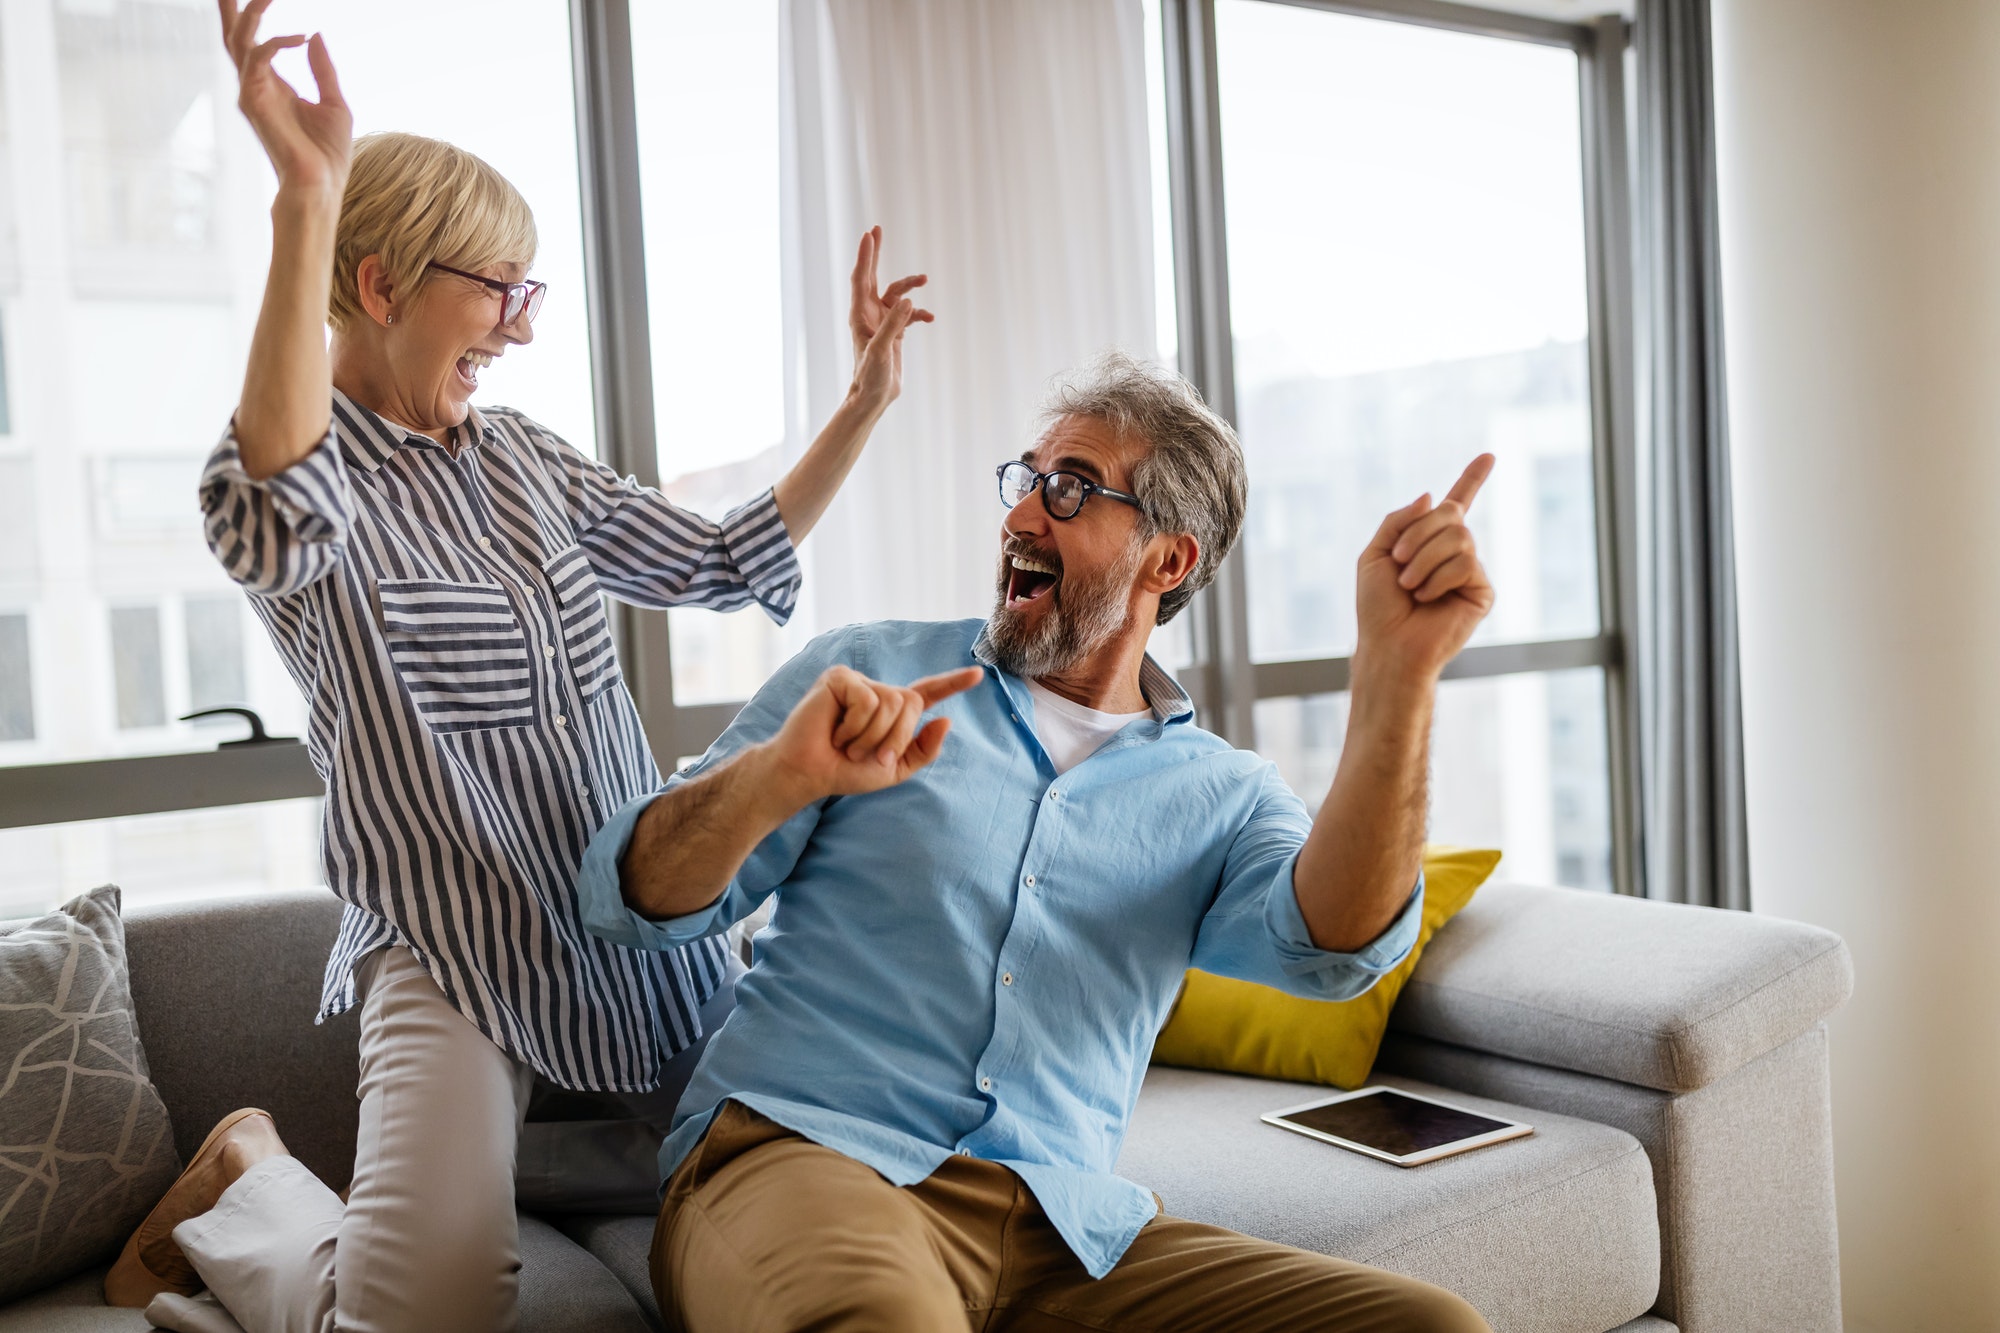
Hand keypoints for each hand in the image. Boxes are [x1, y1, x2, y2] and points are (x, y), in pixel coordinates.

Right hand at [219, 0, 351, 200]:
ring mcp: (251, 93)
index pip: (252, 42)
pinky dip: (277, 43)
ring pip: (241, 41)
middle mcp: (257, 85)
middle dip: (231, 8)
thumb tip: (314, 35)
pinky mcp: (253, 101)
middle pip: (235, 36)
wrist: (322, 185)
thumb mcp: (334, 103)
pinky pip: (258, 60)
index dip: (246, 15)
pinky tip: (299, 37)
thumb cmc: (328, 154)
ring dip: (252, 13)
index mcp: (274, 85)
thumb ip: (322, 69)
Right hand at [764, 665, 982, 801]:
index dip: (953, 683)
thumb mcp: (892, 769)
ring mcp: (859, 682)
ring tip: (846, 744)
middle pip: (911, 703)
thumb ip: (922, 750)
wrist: (808, 774)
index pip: (927, 693)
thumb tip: (945, 721)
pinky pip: (867, 699)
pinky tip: (835, 730)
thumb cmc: (844, 772)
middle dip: (894, 737)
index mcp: (891, 712)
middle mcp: (878, 691)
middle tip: (865, 755)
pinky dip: (855, 725)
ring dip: (871, 736)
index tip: (978, 675)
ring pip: (890, 703)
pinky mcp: (840, 678)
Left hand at [847, 226, 933, 411]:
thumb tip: (908, 300)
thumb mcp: (883, 350)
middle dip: (875, 254)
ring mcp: (881, 322)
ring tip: (925, 279)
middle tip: (877, 230)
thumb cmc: (870, 376)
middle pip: (871, 276)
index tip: (870, 234)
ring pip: (896, 295)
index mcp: (860, 314)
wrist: (873, 398)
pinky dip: (919, 313)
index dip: (866, 255)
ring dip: (909, 286)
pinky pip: (908, 314)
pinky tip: (930, 319)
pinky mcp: (893, 333)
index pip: (861, 277)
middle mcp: (869, 314)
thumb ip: (894, 324)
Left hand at [1354, 455, 1496, 679]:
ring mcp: (1470, 571)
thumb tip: (1433, 496)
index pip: (1456, 504)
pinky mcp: (1482, 591)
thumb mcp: (1375, 554)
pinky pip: (1466, 563)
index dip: (1472, 479)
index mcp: (1430, 542)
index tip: (1489, 456)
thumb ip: (1399, 521)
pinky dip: (1437, 579)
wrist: (1388, 645)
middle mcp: (1454, 553)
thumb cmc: (1378, 606)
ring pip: (1460, 537)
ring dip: (1424, 559)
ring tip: (1410, 587)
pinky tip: (1427, 599)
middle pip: (1450, 513)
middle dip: (1417, 534)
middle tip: (1398, 563)